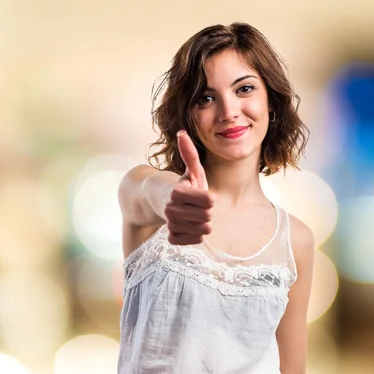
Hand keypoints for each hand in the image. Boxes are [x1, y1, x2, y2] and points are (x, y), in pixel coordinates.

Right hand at [164, 130, 214, 244]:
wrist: (162, 204)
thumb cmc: (184, 186)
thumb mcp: (191, 171)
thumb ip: (190, 154)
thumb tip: (181, 133)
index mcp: (177, 192)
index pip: (211, 201)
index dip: (210, 197)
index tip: (201, 194)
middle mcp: (171, 209)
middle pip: (208, 216)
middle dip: (207, 211)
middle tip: (197, 206)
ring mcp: (170, 224)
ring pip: (203, 230)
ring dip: (202, 223)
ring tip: (193, 215)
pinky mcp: (172, 237)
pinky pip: (196, 240)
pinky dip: (196, 234)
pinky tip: (189, 226)